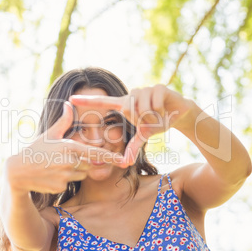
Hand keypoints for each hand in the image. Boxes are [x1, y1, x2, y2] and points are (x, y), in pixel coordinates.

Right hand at [5, 102, 124, 193]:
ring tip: (56, 166)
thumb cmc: (35, 150)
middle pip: (89, 165)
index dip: (110, 157)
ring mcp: (65, 176)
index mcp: (70, 147)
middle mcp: (70, 162)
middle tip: (65, 159)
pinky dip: (64, 181)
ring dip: (74, 172)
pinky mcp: (60, 187)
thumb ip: (64, 120)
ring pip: (81, 176)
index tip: (123, 160)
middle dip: (82, 163)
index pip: (96, 153)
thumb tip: (69, 104)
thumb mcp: (50, 134)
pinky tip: (51, 175)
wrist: (18, 171)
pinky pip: (69, 184)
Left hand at [69, 84, 191, 165]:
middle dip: (141, 119)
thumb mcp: (144, 136)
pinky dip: (160, 110)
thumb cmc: (158, 122)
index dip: (88, 101)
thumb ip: (133, 147)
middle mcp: (132, 95)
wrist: (180, 113)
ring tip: (158, 116)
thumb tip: (124, 163)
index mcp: (125, 105)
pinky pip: (154, 102)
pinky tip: (165, 109)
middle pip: (128, 108)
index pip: (103, 102)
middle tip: (151, 122)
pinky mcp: (157, 87)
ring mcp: (144, 89)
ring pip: (141, 106)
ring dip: (151, 117)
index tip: (71, 98)